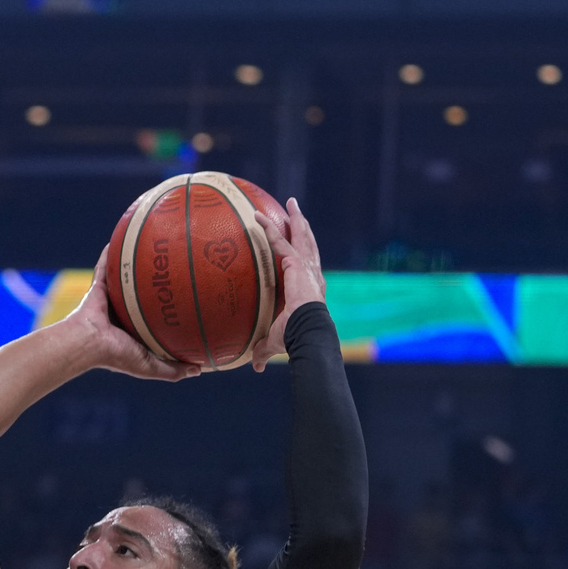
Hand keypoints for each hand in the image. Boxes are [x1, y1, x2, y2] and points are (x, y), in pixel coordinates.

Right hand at [68, 251, 202, 383]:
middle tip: (172, 269)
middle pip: (140, 294)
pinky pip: (104, 266)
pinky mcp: (97, 287)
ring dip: (133, 264)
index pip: (151, 318)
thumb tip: (199, 370)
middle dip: (153, 283)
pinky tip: (121, 237)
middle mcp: (120, 313)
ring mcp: (108, 299)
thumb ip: (174, 370)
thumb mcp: (150, 367)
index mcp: (131, 330)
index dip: (165, 309)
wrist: (87, 343)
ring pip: (124, 278)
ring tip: (150, 248)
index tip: (183, 299)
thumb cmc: (117, 356)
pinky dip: (110, 253)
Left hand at [252, 196, 325, 372]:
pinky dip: (268, 229)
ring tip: (291, 202)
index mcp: (310, 288)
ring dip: (294, 218)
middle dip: (304, 226)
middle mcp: (312, 273)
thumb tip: (255, 366)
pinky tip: (256, 217)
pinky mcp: (296, 264)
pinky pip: (279, 241)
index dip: (303, 252)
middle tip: (297, 211)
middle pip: (309, 243)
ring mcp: (306, 266)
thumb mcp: (275, 341)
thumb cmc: (295, 338)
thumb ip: (263, 350)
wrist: (307, 331)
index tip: (298, 242)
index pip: (307, 265)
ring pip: (300, 236)